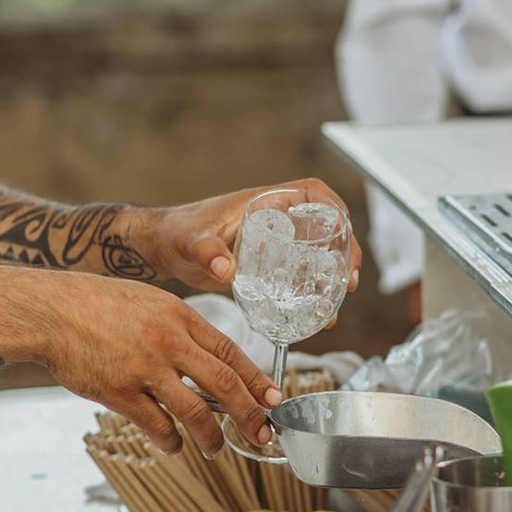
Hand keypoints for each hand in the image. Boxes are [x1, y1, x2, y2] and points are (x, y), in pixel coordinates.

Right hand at [33, 272, 281, 454]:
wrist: (48, 310)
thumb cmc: (97, 304)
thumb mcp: (149, 301)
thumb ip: (180, 327)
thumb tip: (210, 360)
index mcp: (180, 316)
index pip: (230, 352)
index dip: (256, 380)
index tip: (274, 400)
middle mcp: (168, 341)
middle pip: (223, 384)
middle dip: (249, 415)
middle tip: (262, 435)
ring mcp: (144, 368)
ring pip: (194, 411)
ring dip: (211, 437)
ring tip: (216, 449)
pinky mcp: (118, 392)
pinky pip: (156, 425)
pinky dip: (171, 441)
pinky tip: (174, 446)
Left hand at [135, 178, 362, 293]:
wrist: (163, 250)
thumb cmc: (175, 233)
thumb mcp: (190, 240)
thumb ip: (206, 251)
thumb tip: (224, 268)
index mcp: (265, 202)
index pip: (314, 194)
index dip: (336, 209)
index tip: (345, 234)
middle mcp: (276, 220)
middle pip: (325, 228)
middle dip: (345, 252)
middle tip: (348, 282)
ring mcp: (274, 244)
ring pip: (316, 256)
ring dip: (332, 278)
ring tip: (335, 306)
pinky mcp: (268, 267)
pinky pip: (299, 276)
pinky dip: (311, 294)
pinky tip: (314, 317)